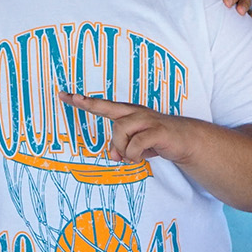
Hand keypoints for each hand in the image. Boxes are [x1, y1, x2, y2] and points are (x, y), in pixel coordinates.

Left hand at [60, 93, 204, 164]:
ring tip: (134, 155)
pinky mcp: (156, 130)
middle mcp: (134, 113)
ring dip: (123, 149)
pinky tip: (144, 156)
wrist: (185, 141)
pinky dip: (135, 156)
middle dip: (89, 103)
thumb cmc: (157, 140)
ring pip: (120, 132)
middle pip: (107, 107)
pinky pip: (135, 145)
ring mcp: (146, 119)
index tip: (65, 96)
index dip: (84, 102)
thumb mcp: (135, 147)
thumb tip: (113, 156)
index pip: (102, 106)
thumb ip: (120, 148)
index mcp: (128, 115)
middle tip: (74, 98)